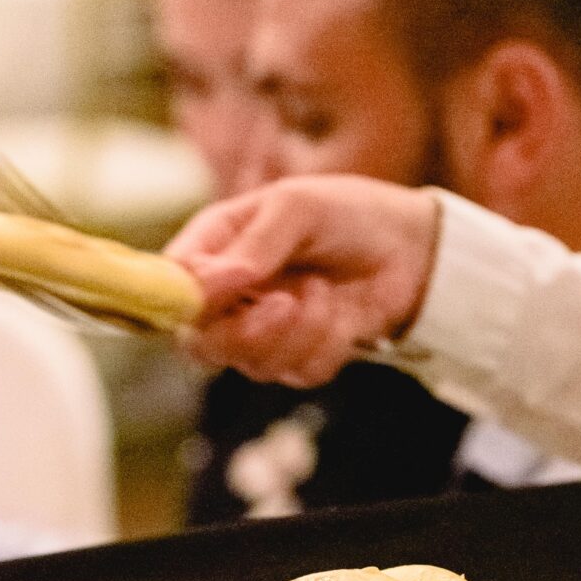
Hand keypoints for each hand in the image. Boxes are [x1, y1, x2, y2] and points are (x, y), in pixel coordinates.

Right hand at [166, 176, 440, 386]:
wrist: (410, 246)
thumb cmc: (345, 213)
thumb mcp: (297, 208)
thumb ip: (254, 244)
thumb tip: (210, 282)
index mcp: (212, 249)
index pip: (169, 292)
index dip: (187, 302)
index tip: (231, 288)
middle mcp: (229, 297)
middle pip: (201, 346)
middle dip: (244, 332)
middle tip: (284, 303)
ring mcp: (263, 333)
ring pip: (252, 364)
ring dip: (297, 331)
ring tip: (323, 289)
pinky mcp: (301, 358)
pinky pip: (299, 372)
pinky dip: (326, 343)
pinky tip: (341, 311)